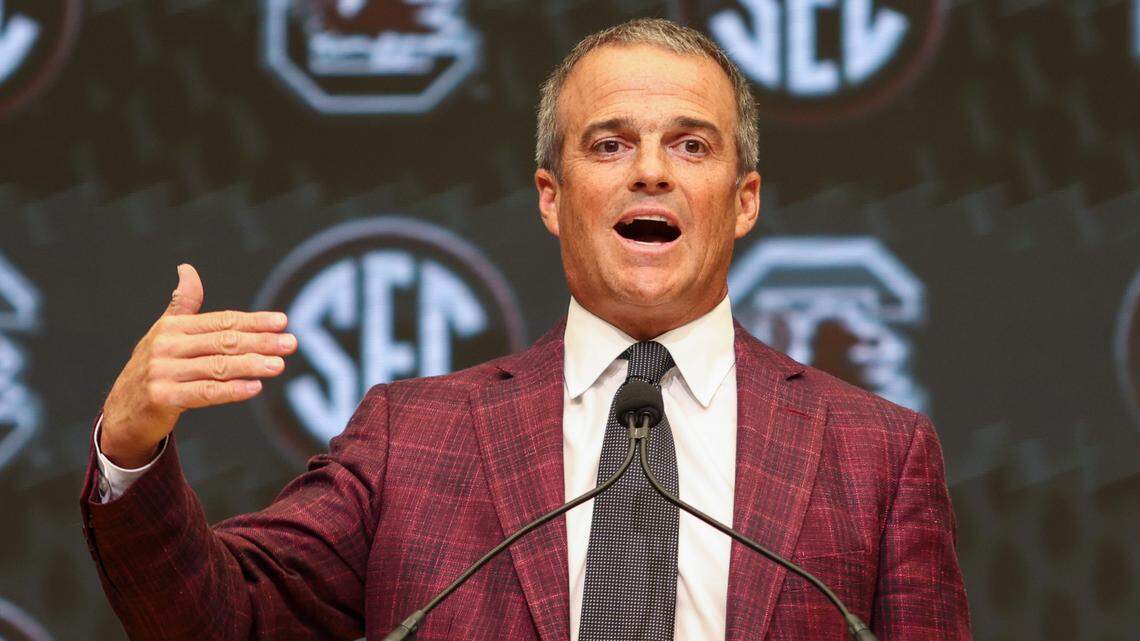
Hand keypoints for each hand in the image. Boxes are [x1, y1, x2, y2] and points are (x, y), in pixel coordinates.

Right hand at [100, 264, 296, 467]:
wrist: (123, 411)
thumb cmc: (154, 367)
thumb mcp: (165, 333)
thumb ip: (182, 304)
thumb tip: (187, 268)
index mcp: (172, 327)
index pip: (221, 321)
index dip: (253, 321)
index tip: (282, 321)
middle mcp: (166, 346)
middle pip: (223, 341)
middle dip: (260, 342)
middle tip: (291, 343)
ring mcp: (162, 372)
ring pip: (217, 367)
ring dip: (252, 365)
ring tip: (279, 365)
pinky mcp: (162, 398)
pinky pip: (205, 393)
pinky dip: (231, 390)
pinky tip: (255, 387)